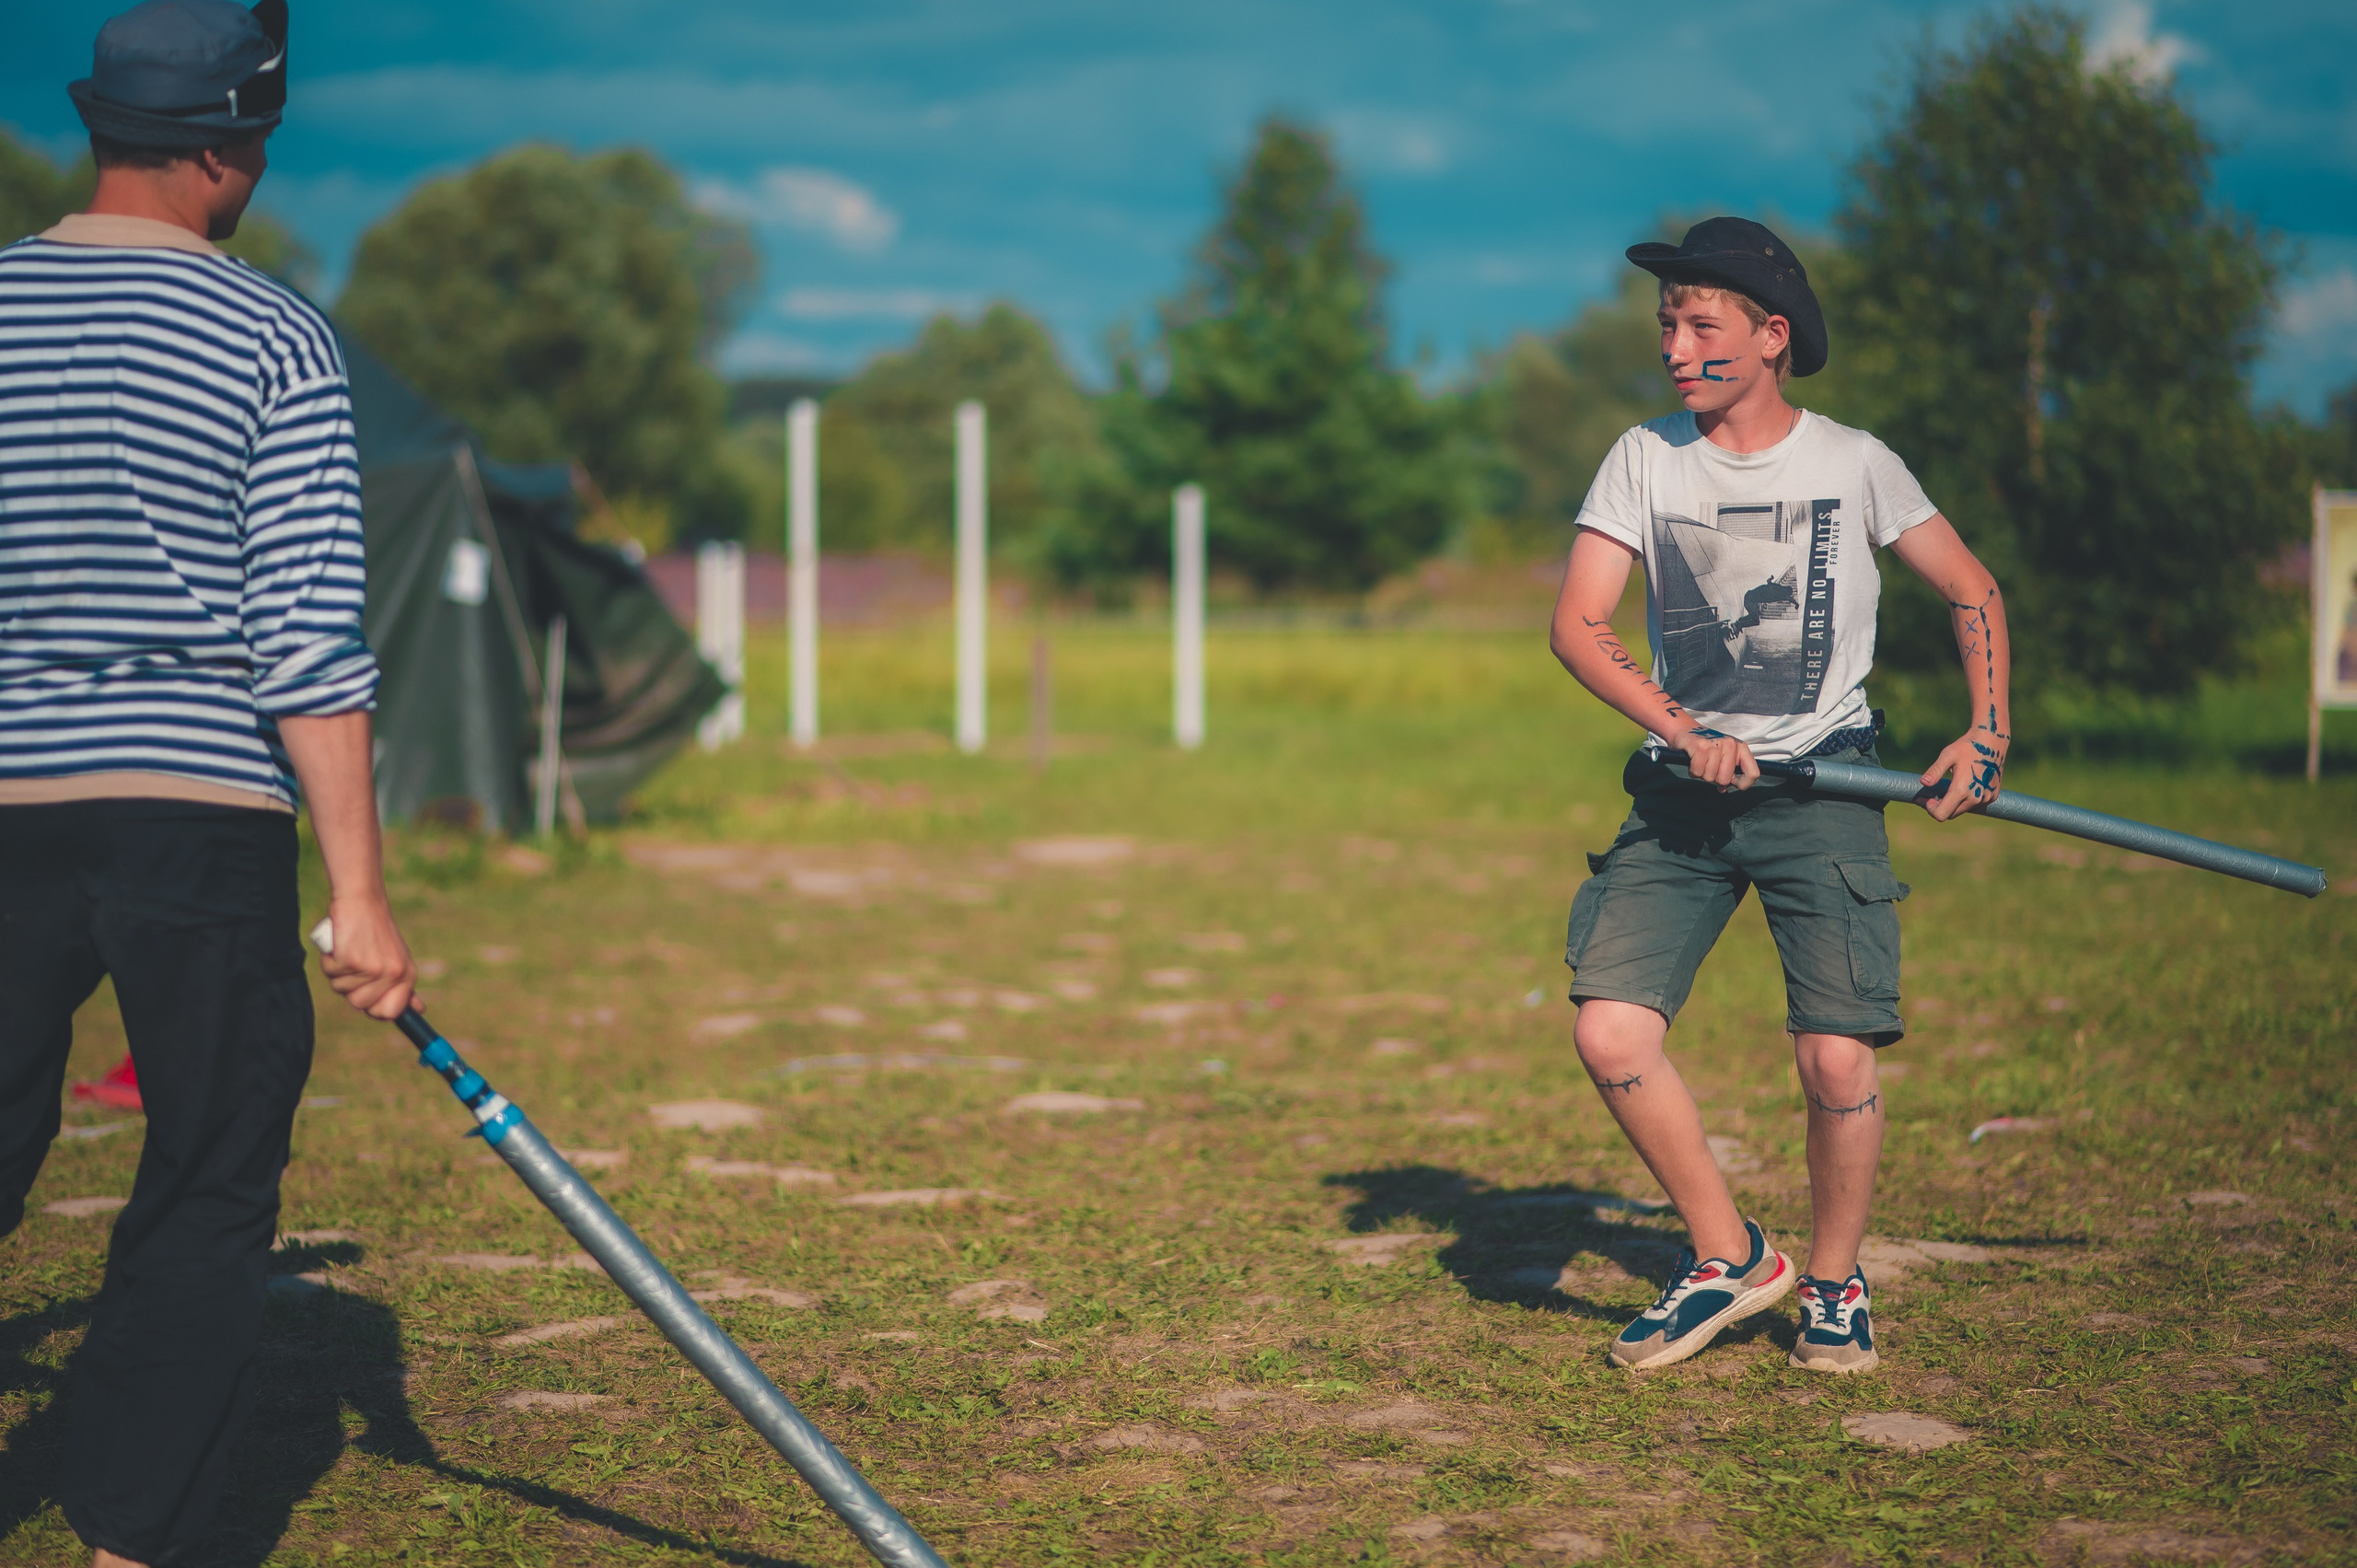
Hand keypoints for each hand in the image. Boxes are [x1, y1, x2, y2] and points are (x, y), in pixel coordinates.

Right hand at [318, 894, 419, 1019]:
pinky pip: (331, 973)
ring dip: (338, 972)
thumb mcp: (397, 959)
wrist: (362, 900)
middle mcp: (394, 974)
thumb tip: (420, 1010)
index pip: (391, 1012)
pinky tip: (340, 943)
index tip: (365, 993)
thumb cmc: (376, 931)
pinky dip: (329, 959)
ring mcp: (373, 968)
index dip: (373, 1008)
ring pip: (341, 989)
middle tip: (355, 962)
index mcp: (408, 976)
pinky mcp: (351, 960)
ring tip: (349, 949)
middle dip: (350, 987)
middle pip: (359, 1005)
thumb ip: (404, 986)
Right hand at [1673, 728, 1760, 791]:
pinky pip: (1698, 771)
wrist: (1685, 730)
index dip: (1742, 784)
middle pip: (1725, 779)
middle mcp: (1731, 745)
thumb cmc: (1706, 747)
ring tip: (1700, 763)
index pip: (1753, 773)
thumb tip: (1723, 789)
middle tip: (1709, 768)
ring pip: (1710, 776)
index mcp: (1741, 748)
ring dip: (1702, 774)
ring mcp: (1715, 745)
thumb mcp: (1723, 757)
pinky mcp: (1700, 747)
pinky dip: (1693, 771)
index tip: (1732, 782)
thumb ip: (1728, 773)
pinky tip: (1693, 762)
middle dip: (1714, 779)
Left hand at [1919, 729, 2006, 821]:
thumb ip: (1935, 770)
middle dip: (1939, 806)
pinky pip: (1974, 804)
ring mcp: (1986, 798)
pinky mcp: (1993, 795)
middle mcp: (1976, 798)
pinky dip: (1965, 800)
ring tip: (1945, 790)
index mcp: (1961, 790)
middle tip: (1930, 795)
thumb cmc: (1967, 747)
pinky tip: (1960, 787)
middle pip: (1951, 813)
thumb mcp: (1948, 755)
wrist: (1992, 741)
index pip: (1942, 814)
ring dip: (1952, 804)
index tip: (1925, 798)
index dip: (1930, 809)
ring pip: (1963, 810)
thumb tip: (1923, 783)